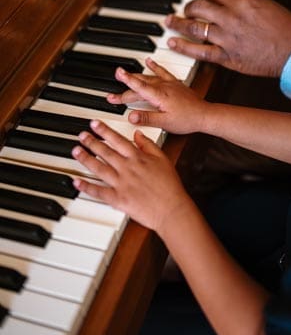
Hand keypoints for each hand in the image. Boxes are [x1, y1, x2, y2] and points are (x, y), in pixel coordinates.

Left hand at [72, 121, 189, 233]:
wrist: (171, 209)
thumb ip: (148, 145)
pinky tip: (77, 181)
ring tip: (76, 151)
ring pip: (99, 168)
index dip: (105, 131)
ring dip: (86, 159)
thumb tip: (138, 134)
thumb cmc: (169, 186)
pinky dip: (86, 186)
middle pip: (105, 152)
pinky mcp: (118, 199)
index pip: (118, 140)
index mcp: (138, 158)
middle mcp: (127, 168)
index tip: (95, 124)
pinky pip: (99, 192)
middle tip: (82, 135)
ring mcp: (121, 184)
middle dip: (91, 142)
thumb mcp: (163, 159)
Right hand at [107, 59, 207, 132]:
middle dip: (124, 89)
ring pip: (148, 77)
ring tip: (122, 75)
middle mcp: (163, 86)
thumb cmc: (187, 119)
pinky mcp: (174, 83)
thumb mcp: (166, 123)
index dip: (127, 81)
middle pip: (140, 86)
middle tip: (111, 95)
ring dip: (135, 77)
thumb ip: (147, 118)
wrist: (204, 115)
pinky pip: (162, 71)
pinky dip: (154, 66)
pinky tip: (148, 61)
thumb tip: (130, 117)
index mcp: (159, 96)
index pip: (139, 87)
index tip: (117, 73)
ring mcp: (169, 83)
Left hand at [165, 0, 290, 76]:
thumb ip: (246, 1)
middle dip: (189, 7)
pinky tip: (173, 42)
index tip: (204, 0)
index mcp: (243, 1)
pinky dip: (183, 47)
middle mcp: (232, 18)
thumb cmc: (286, 29)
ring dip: (178, 24)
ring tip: (170, 21)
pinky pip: (199, 52)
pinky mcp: (227, 58)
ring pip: (194, 28)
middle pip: (199, 6)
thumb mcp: (267, 4)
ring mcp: (227, 38)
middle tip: (185, 10)